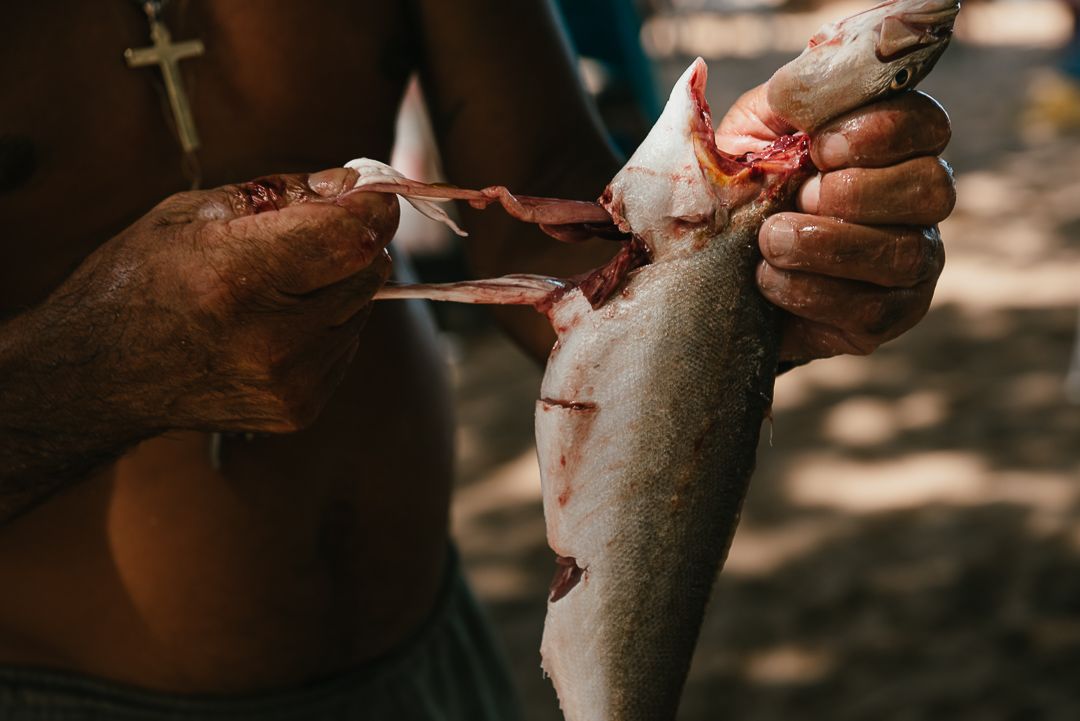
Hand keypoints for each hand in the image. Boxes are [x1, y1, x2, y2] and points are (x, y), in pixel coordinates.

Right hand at [37, 167, 394, 433]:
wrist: (97, 376)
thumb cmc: (139, 281)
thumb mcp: (192, 212)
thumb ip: (283, 194)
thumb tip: (357, 186)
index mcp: (236, 276)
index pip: (350, 237)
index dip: (373, 208)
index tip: (374, 194)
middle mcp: (270, 337)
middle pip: (367, 270)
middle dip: (352, 243)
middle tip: (310, 236)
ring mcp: (288, 381)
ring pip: (362, 310)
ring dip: (337, 288)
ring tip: (274, 288)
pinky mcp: (298, 409)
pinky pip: (346, 347)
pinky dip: (326, 327)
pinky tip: (273, 326)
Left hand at [715, 89, 953, 361]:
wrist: (723, 270)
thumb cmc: (748, 191)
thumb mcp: (752, 137)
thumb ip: (779, 106)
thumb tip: (793, 89)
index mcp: (894, 145)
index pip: (925, 125)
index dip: (878, 133)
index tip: (817, 146)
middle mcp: (918, 201)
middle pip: (930, 187)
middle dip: (855, 193)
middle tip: (799, 197)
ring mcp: (912, 261)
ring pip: (905, 253)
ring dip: (829, 245)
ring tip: (770, 240)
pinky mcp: (888, 316)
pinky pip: (874, 310)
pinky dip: (814, 293)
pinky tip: (771, 280)